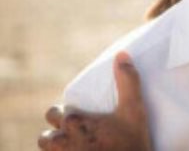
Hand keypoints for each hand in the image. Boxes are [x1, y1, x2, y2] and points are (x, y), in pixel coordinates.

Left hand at [38, 52, 153, 150]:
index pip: (55, 112)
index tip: (81, 118)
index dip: (66, 114)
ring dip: (58, 148)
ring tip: (76, 146)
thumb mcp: (135, 110)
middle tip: (78, 134)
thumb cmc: (131, 144)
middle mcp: (61, 141)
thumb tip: (122, 54)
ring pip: (48, 150)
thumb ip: (128, 81)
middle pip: (47, 135)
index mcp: (74, 121)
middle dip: (58, 132)